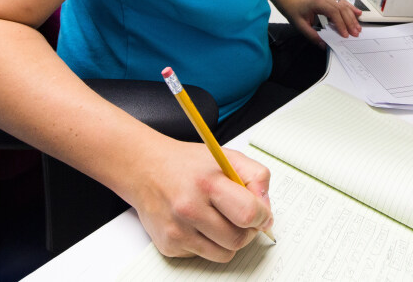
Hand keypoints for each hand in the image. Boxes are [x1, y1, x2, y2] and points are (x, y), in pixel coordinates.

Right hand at [131, 140, 272, 260]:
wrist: (145, 169)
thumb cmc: (187, 164)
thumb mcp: (227, 157)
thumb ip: (256, 177)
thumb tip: (267, 210)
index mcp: (208, 183)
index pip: (248, 213)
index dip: (263, 216)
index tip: (263, 214)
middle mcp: (190, 208)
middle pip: (238, 239)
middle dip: (248, 231)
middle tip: (243, 218)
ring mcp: (177, 230)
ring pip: (224, 254)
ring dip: (229, 240)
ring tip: (221, 219)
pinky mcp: (169, 246)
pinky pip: (204, 255)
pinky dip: (208, 243)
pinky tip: (199, 223)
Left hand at [287, 0, 361, 46]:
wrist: (292, 3)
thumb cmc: (296, 12)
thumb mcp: (300, 26)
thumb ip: (312, 36)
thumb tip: (323, 45)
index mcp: (318, 3)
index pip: (333, 12)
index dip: (341, 24)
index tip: (345, 34)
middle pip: (342, 9)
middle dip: (350, 22)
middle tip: (355, 33)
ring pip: (345, 6)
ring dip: (353, 17)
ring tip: (358, 27)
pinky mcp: (331, 1)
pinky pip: (344, 3)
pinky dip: (352, 9)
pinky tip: (358, 13)